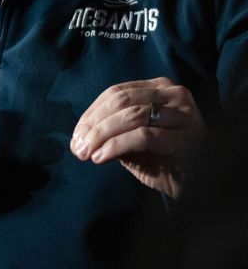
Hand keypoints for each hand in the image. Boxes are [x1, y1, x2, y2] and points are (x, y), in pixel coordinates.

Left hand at [70, 77, 204, 198]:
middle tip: (77, 147)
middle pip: (121, 102)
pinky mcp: (188, 136)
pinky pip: (143, 136)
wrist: (197, 184)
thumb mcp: (132, 141)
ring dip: (101, 136)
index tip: (74, 136)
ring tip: (87, 154)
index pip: (115, 93)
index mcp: (159, 88)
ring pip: (131, 116)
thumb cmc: (163, 159)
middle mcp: (174, 94)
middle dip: (93, 125)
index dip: (90, 114)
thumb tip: (79, 136)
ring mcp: (184, 113)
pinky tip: (102, 157)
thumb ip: (111, 131)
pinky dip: (116, 146)